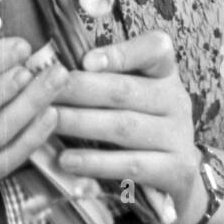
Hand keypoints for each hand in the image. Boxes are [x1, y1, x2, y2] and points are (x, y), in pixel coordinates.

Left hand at [51, 29, 203, 223]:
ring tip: (49, 121)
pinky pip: (131, 165)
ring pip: (123, 126)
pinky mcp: (176, 170)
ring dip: (80, 123)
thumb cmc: (140, 122)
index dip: (121, 53)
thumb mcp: (131, 92)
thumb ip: (101, 76)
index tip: (85, 60)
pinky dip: (96, 163)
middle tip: (45, 90)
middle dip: (80, 89)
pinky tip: (66, 160)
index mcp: (164, 73)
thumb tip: (54, 70)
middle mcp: (176, 100)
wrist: (177, 173)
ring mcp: (178, 136)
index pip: (155, 49)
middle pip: (125, 90)